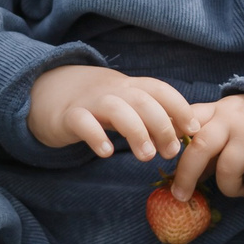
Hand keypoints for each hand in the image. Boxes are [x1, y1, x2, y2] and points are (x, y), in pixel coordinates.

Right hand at [28, 65, 196, 161]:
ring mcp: (90, 102)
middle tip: (171, 152)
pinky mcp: (68, 116)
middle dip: (162, 125)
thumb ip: (152, 117)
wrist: (49, 93)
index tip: (194, 129)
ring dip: (136, 131)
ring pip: (117, 109)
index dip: (180, 107)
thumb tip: (184, 137)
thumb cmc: (99, 105)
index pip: (160, 89)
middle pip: (143, 100)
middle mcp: (113, 91)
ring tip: (147, 156)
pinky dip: (96, 136)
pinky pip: (83, 122)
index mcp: (131, 87)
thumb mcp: (127, 105)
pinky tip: (105, 153)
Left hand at [169, 93, 243, 199]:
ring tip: (241, 186)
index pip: (188, 118)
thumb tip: (183, 175)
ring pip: (226, 173)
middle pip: (200, 148)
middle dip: (186, 175)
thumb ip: (208, 141)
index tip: (160, 152)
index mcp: (217, 112)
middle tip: (180, 195)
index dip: (170, 133)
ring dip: (231, 188)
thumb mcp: (229, 124)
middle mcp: (231, 121)